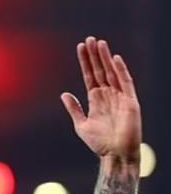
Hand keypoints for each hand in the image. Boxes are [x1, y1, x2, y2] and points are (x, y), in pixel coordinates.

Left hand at [61, 36, 141, 162]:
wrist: (115, 155)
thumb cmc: (99, 143)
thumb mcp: (81, 124)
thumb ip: (74, 108)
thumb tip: (64, 93)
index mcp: (96, 100)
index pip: (90, 76)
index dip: (85, 62)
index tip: (80, 48)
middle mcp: (108, 95)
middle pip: (101, 70)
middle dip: (94, 56)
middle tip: (89, 39)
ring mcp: (120, 97)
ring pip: (112, 72)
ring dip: (106, 58)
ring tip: (99, 43)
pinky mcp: (130, 102)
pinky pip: (126, 83)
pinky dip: (121, 70)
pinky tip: (115, 59)